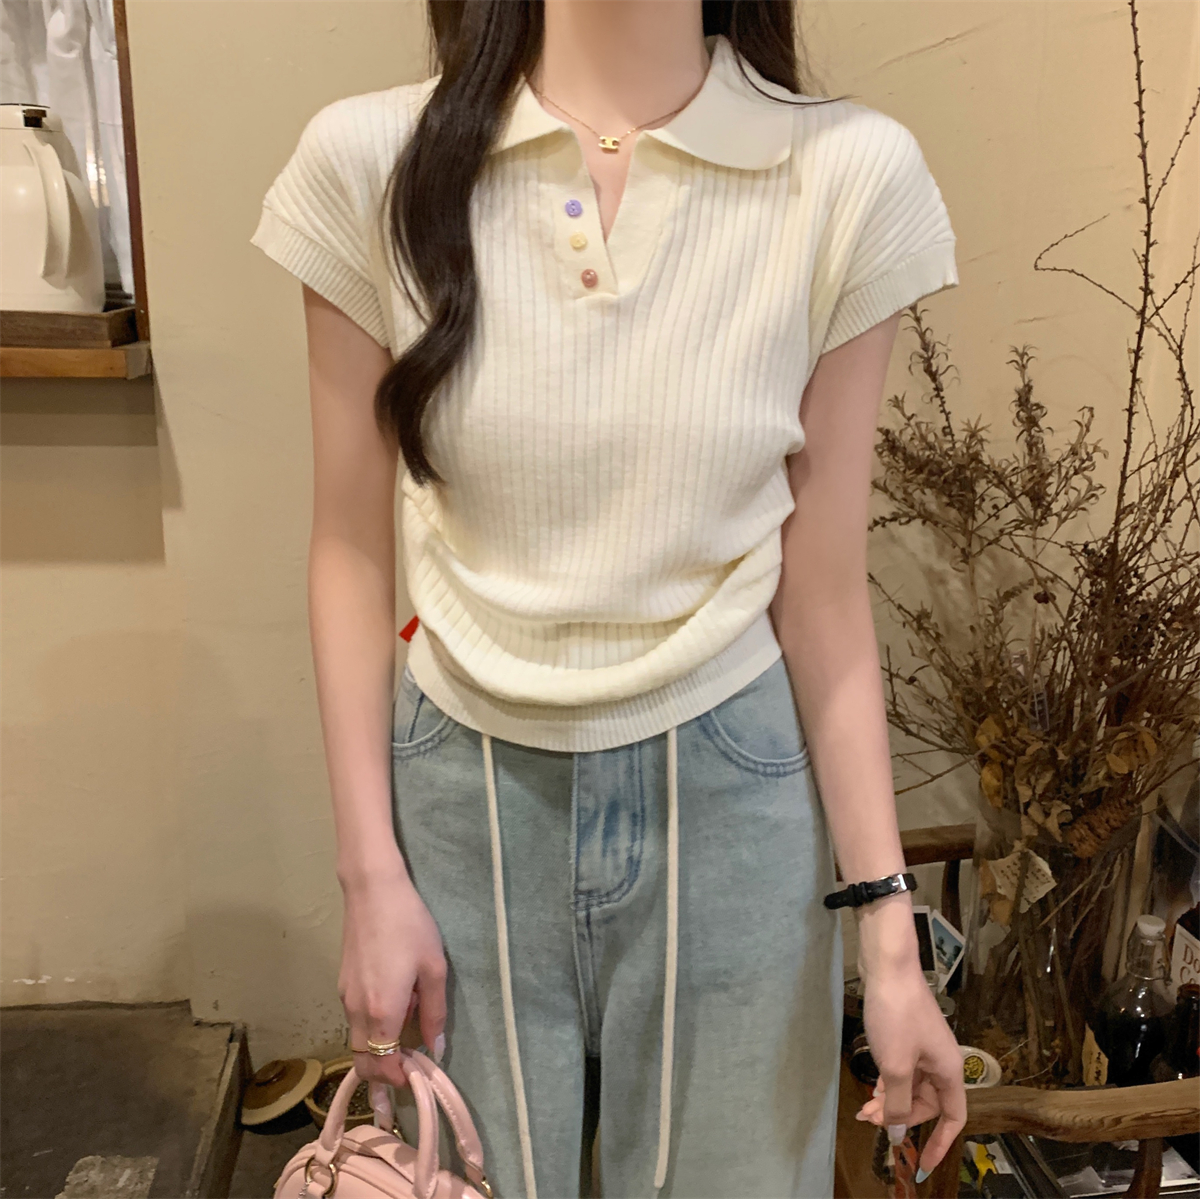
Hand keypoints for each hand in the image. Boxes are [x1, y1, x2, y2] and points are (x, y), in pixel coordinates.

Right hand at [338, 866, 446, 1095]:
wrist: (373, 891)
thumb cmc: (410, 926)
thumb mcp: (434, 968)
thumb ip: (434, 1012)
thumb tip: (435, 1049)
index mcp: (382, 1012)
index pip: (383, 1065)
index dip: (399, 1079)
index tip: (418, 1079)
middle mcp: (357, 1011)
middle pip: (364, 1061)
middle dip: (383, 1076)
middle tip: (409, 1076)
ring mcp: (345, 997)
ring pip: (358, 1041)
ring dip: (379, 1051)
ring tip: (407, 1040)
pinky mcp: (343, 984)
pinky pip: (356, 1020)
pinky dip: (372, 1029)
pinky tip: (396, 1008)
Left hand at [854, 960, 966, 1182]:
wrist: (888, 967)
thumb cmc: (897, 1016)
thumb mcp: (896, 1067)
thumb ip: (900, 1104)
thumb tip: (901, 1133)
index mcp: (949, 1072)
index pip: (953, 1118)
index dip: (941, 1143)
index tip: (922, 1163)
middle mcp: (941, 1062)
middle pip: (928, 1104)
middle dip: (902, 1117)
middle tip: (871, 1120)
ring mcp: (924, 1048)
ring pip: (912, 1088)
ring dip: (890, 1101)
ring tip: (864, 1109)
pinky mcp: (908, 1036)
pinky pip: (902, 1071)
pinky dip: (888, 1083)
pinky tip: (871, 1089)